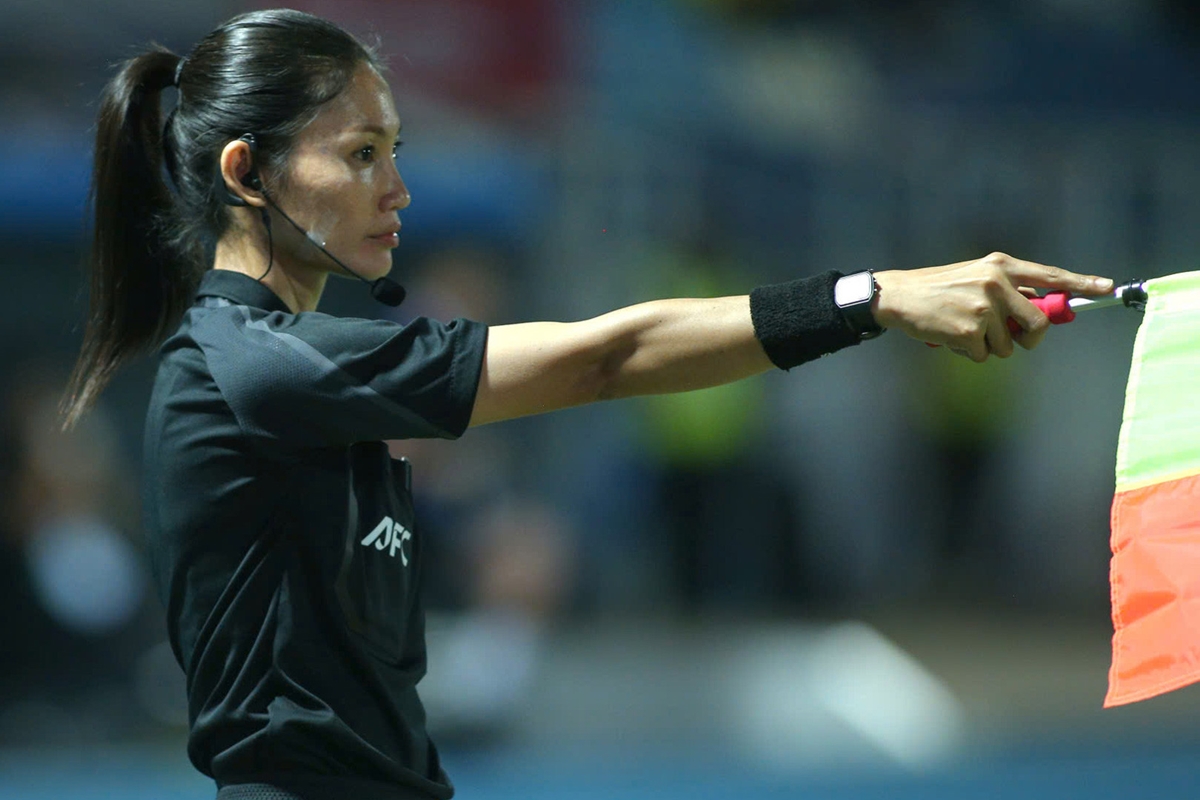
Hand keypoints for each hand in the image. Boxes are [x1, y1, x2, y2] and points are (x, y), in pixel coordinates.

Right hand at [873, 253, 1113, 361]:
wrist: (899, 295)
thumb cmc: (940, 290)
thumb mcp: (977, 278)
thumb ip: (1010, 292)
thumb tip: (1044, 312)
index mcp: (1002, 266)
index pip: (1050, 275)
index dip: (1080, 284)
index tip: (1106, 289)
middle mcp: (997, 283)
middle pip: (1037, 323)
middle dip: (1028, 338)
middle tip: (1011, 337)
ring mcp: (983, 307)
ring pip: (1009, 345)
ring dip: (989, 346)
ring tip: (964, 329)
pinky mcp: (969, 330)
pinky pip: (984, 355)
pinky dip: (968, 353)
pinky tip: (951, 336)